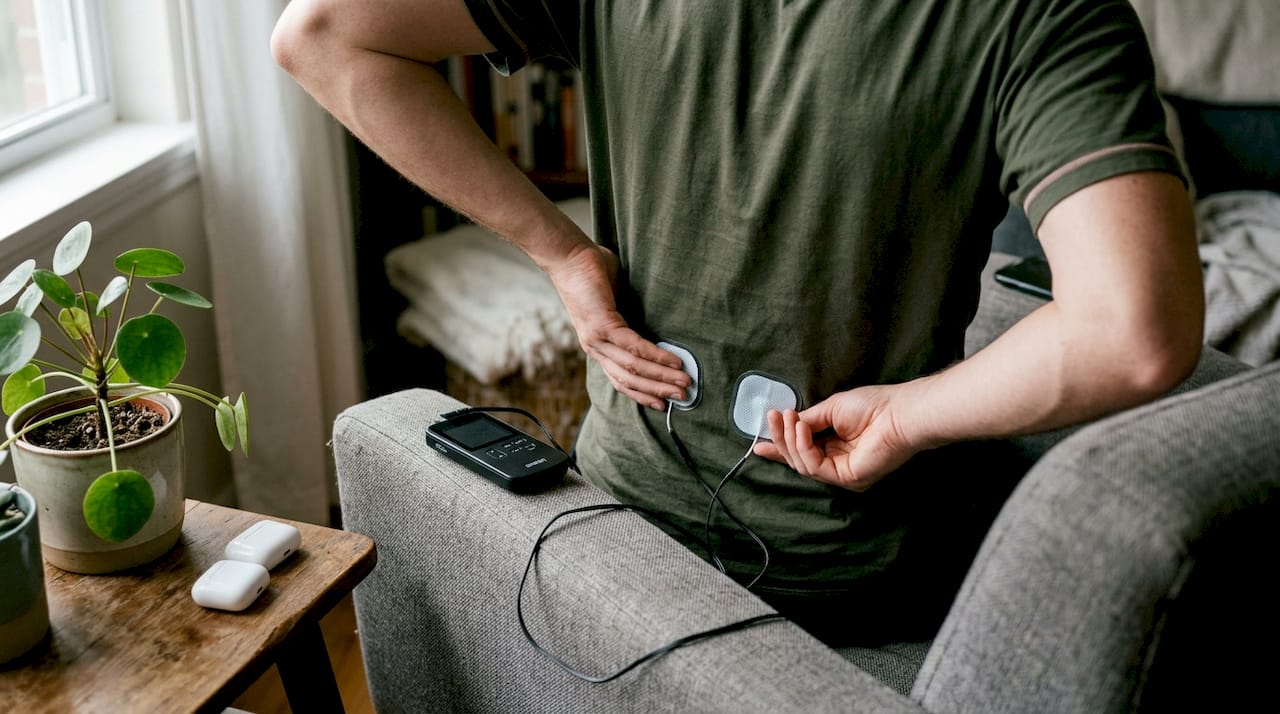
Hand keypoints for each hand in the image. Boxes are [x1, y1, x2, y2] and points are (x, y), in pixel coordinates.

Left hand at [546, 243, 689, 409]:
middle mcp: (595, 348)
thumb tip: (653, 323)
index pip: (621, 380)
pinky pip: (634, 347)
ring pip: (633, 368)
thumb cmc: (592, 275)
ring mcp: (597, 339)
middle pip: (629, 380)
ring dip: (661, 377)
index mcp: (598, 346)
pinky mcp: (602, 326)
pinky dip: (656, 355)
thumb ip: (630, 318)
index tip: (664, 403)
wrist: (569, 257)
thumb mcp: (615, 302)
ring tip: (684, 381)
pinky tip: (673, 361)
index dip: (643, 393)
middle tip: (683, 397)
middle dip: (658, 390)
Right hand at [752, 386, 918, 490]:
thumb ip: (808, 420)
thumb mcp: (830, 409)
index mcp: (835, 445)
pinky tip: (801, 429)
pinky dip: (803, 447)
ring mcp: (842, 473)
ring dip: (790, 439)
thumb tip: (788, 424)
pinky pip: (814, 467)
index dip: (780, 446)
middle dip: (780, 439)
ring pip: (802, 464)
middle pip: (798, 459)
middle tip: (772, 417)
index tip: (759, 443)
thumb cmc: (872, 406)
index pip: (803, 450)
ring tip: (787, 418)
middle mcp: (837, 462)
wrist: (898, 413)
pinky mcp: (847, 478)